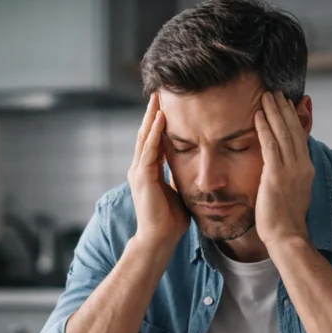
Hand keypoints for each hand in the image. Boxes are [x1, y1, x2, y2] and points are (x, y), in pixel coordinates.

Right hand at [127, 93, 189, 248]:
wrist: (158, 239)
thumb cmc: (170, 221)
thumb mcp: (177, 192)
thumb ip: (178, 178)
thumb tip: (192, 170)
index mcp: (148, 172)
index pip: (153, 141)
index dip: (158, 123)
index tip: (166, 105)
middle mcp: (140, 168)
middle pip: (146, 134)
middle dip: (152, 113)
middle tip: (159, 93)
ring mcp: (139, 172)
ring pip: (146, 137)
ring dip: (152, 116)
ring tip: (158, 97)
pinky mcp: (143, 177)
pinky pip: (150, 149)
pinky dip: (155, 132)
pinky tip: (161, 117)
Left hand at [254, 91, 313, 247]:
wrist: (286, 236)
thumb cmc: (284, 218)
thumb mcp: (291, 191)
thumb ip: (288, 174)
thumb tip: (283, 165)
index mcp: (306, 168)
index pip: (300, 136)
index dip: (293, 118)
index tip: (287, 102)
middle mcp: (302, 165)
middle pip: (293, 130)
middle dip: (284, 109)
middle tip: (275, 91)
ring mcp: (291, 170)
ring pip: (283, 133)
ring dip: (274, 112)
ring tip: (266, 96)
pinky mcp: (276, 175)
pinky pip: (270, 146)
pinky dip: (265, 129)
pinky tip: (258, 116)